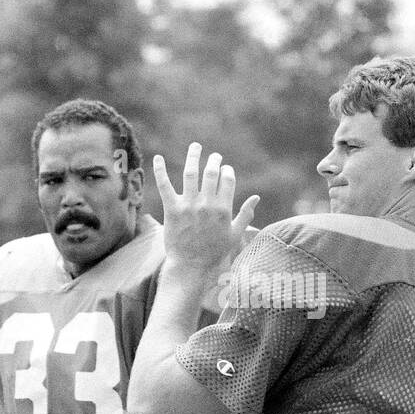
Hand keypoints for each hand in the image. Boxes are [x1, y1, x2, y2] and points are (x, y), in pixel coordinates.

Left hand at [154, 143, 259, 275]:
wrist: (191, 266)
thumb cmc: (215, 252)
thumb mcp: (235, 234)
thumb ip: (246, 214)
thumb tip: (256, 198)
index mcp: (224, 209)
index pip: (227, 180)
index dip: (227, 171)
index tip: (226, 169)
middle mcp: (207, 205)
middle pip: (212, 173)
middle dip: (215, 160)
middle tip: (215, 156)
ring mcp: (188, 206)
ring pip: (191, 173)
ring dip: (194, 156)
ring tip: (196, 147)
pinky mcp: (172, 209)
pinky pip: (165, 185)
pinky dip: (160, 170)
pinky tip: (158, 158)